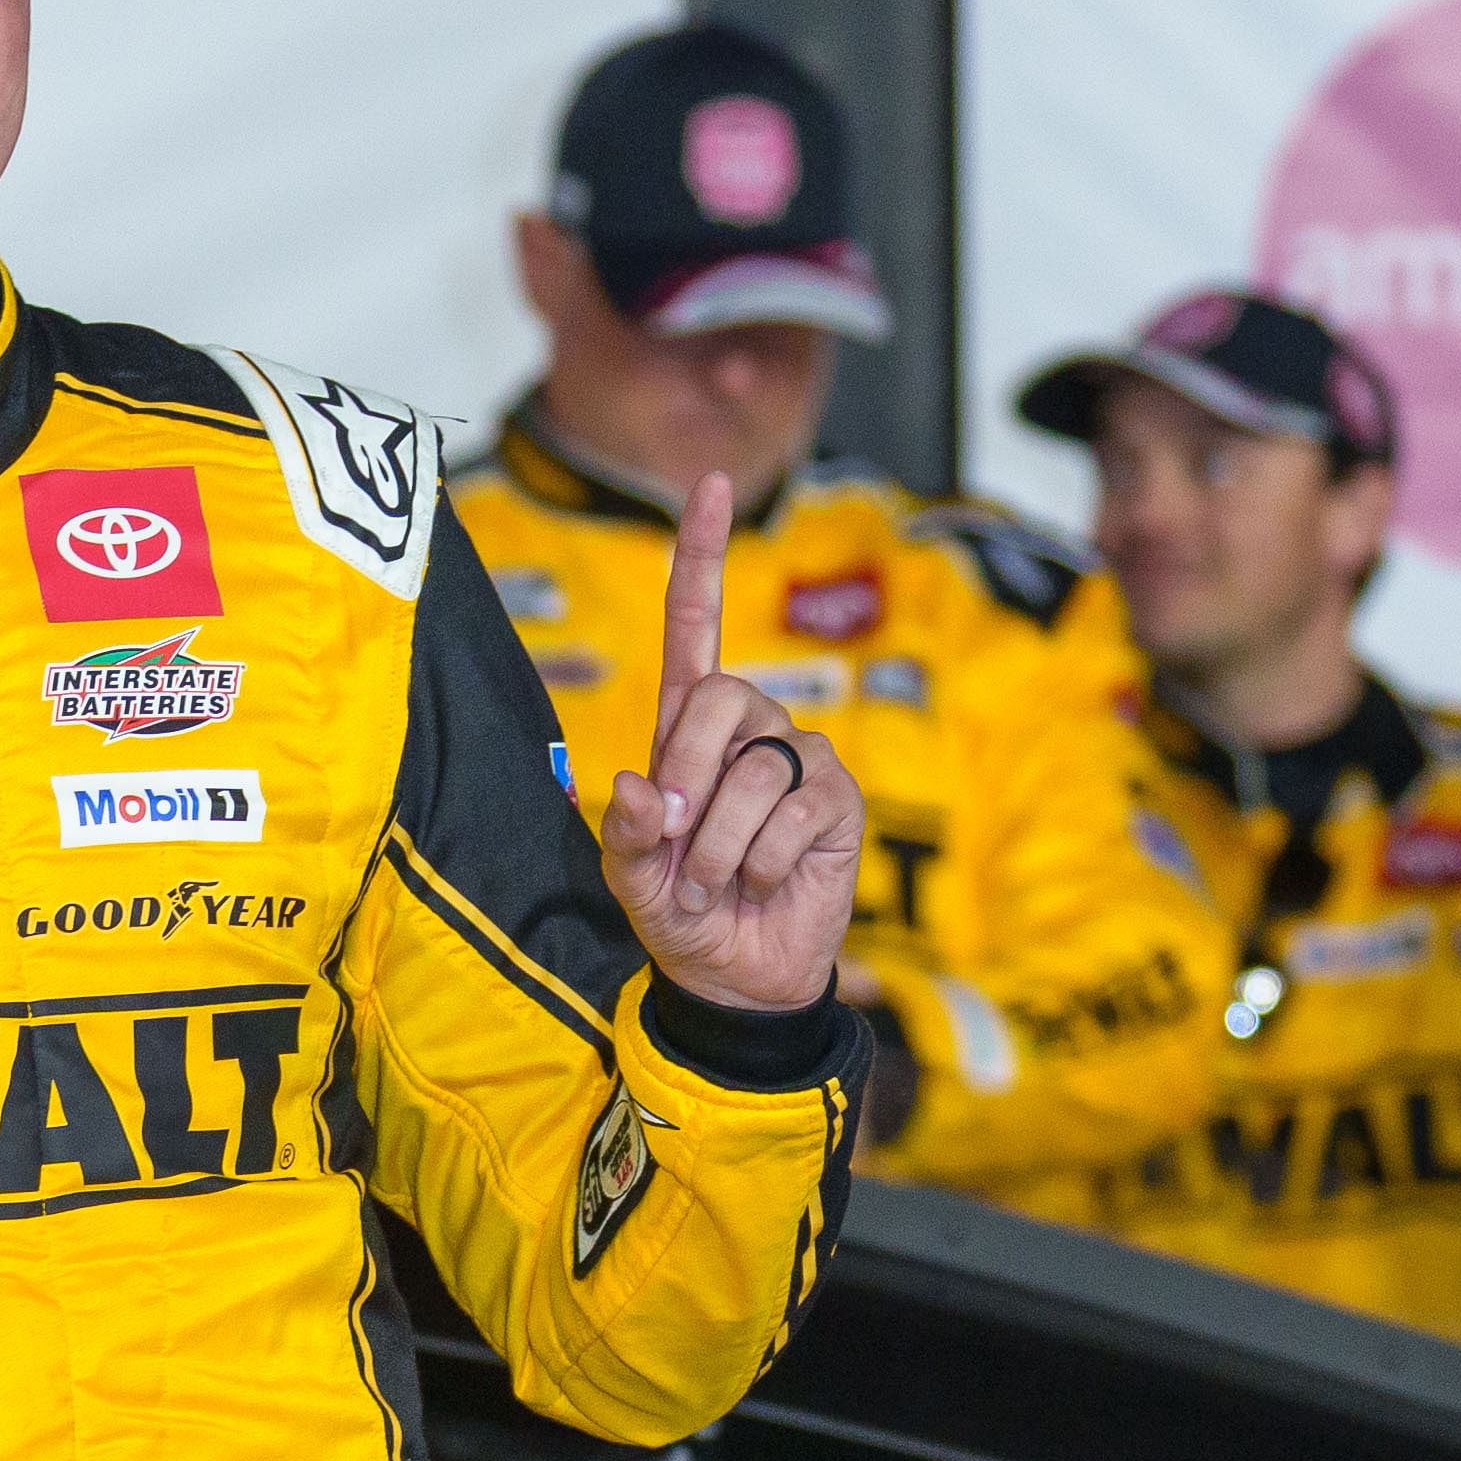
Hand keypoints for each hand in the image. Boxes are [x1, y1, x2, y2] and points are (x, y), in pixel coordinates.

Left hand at [599, 471, 868, 1014]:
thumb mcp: (628, 876)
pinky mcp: (837, 799)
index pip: (694, 627)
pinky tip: (761, 882)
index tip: (713, 486)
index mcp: (688, 728)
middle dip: (686, 778)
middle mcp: (748, 729)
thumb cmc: (678, 913)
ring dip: (717, 843)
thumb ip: (623, 831)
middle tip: (676, 843)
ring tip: (717, 879)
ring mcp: (799, 759)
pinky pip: (791, 811)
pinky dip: (757, 860)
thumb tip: (637, 786)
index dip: (701, 559)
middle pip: (720, 699)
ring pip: (754, 769)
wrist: (733, 974)